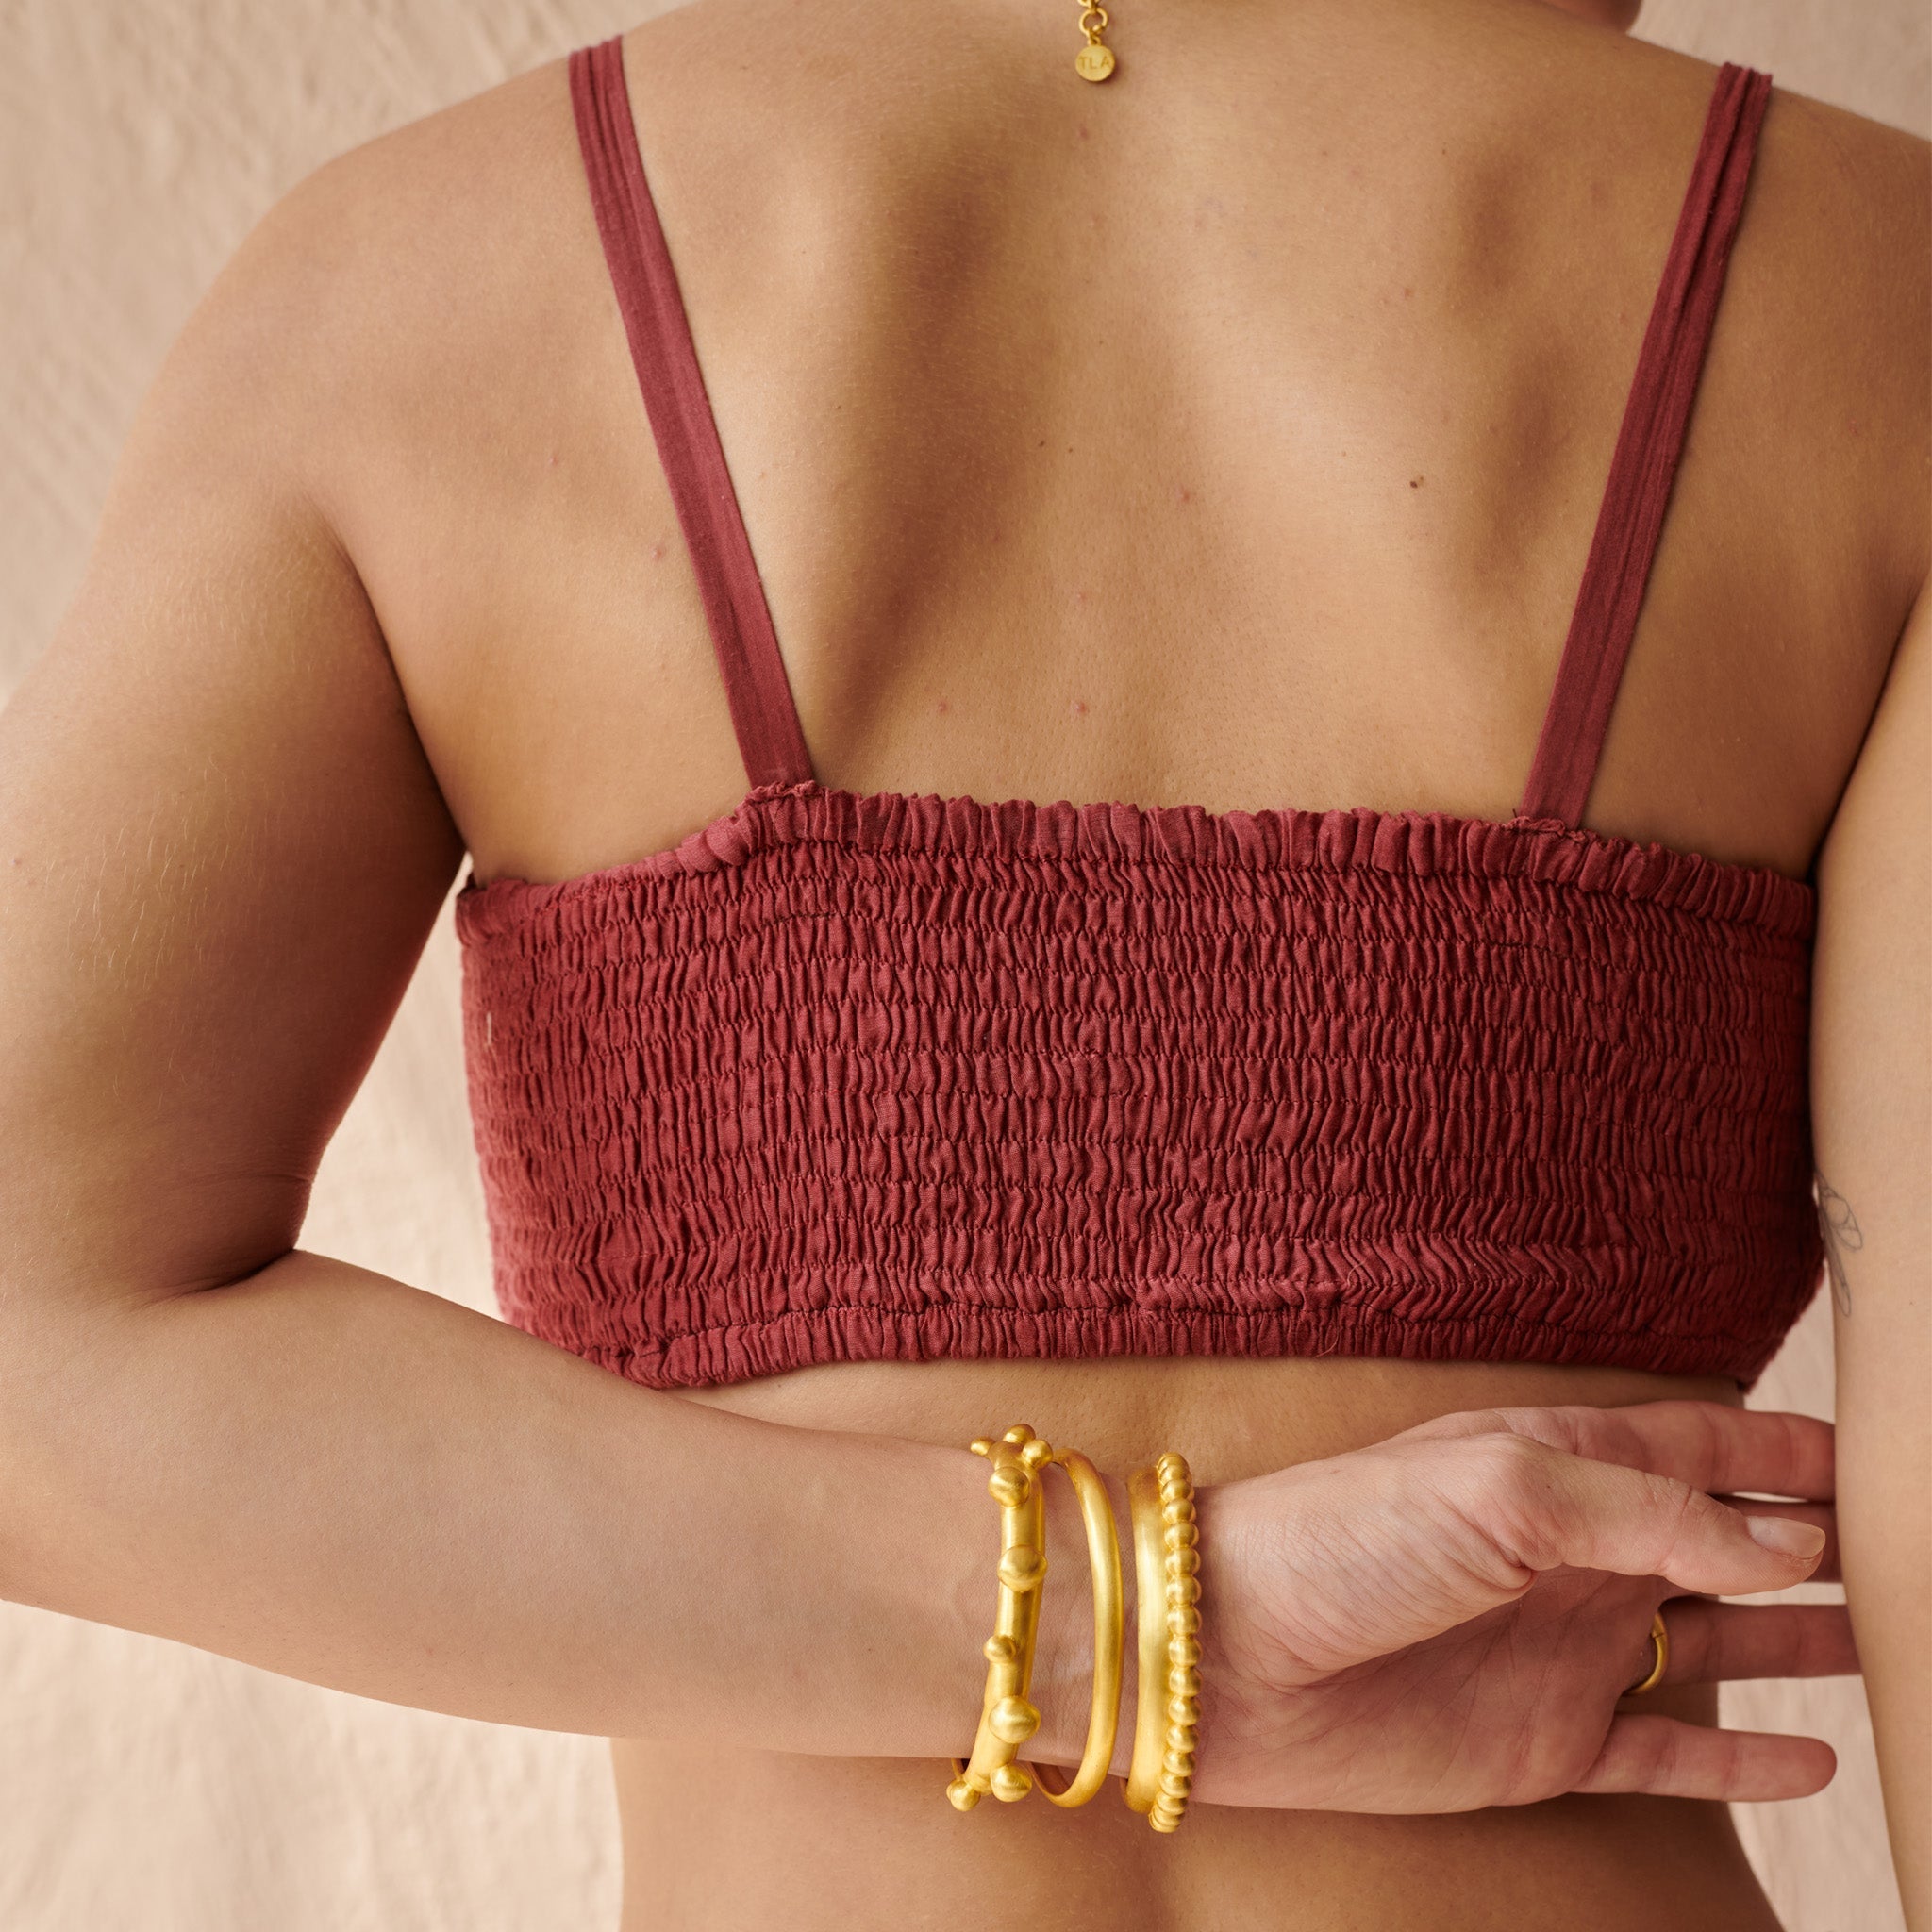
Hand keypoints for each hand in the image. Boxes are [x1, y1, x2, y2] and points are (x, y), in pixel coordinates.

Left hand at [1192, 1401, 1850, 1811]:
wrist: (1232, 1657)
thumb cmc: (1345, 1537)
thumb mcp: (1500, 1489)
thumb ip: (1648, 1512)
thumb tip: (1783, 1541)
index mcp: (1561, 1468)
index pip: (1702, 1445)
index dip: (1787, 1450)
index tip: (1880, 1456)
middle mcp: (1575, 1556)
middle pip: (1726, 1544)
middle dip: (1818, 1544)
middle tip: (1912, 1554)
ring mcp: (1565, 1649)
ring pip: (1717, 1643)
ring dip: (1801, 1643)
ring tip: (1894, 1642)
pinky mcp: (1544, 1741)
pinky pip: (1668, 1753)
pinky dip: (1741, 1757)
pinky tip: (1813, 1753)